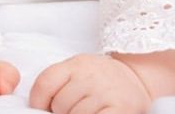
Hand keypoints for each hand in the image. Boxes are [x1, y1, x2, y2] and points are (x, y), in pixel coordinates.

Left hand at [29, 54, 151, 113]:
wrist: (136, 76)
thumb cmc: (99, 76)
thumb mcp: (76, 69)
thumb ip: (59, 82)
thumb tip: (39, 107)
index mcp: (75, 65)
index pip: (45, 83)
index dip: (37, 100)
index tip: (40, 108)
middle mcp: (90, 77)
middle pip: (59, 104)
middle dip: (61, 112)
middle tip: (71, 109)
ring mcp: (105, 93)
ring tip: (86, 110)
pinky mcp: (122, 109)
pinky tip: (95, 113)